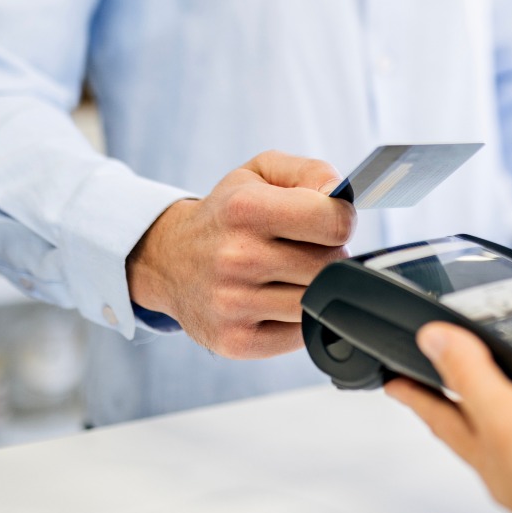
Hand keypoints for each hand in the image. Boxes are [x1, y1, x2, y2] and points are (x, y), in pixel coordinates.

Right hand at [126, 150, 355, 357]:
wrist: (169, 259)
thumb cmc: (228, 214)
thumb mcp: (262, 173)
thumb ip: (312, 171)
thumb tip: (342, 196)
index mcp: (245, 208)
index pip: (334, 223)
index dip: (341, 220)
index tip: (327, 221)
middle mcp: (236, 257)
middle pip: (330, 266)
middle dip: (330, 255)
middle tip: (306, 249)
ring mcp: (232, 304)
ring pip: (317, 301)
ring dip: (315, 287)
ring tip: (292, 273)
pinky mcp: (234, 341)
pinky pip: (300, 334)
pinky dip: (299, 318)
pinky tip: (277, 299)